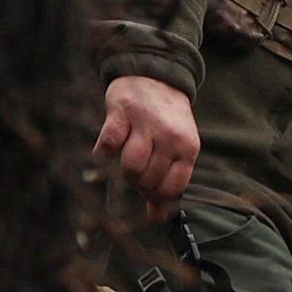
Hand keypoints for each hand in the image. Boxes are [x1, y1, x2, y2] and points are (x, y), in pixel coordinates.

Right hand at [96, 75, 200, 209]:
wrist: (155, 74)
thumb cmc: (167, 118)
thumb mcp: (178, 146)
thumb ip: (169, 179)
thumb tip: (156, 217)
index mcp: (188, 147)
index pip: (171, 189)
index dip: (156, 195)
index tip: (149, 189)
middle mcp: (170, 136)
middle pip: (148, 181)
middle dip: (138, 183)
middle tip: (136, 170)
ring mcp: (146, 124)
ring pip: (130, 168)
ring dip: (122, 171)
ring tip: (124, 159)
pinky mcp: (121, 113)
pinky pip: (108, 145)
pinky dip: (104, 152)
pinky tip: (109, 147)